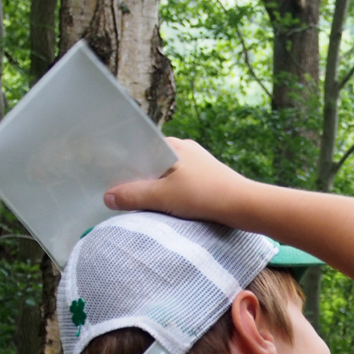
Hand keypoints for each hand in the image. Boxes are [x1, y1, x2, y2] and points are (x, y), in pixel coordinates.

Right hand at [104, 138, 254, 227]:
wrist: (245, 206)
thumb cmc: (204, 195)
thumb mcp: (163, 197)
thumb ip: (133, 196)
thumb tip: (107, 197)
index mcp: (172, 144)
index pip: (139, 150)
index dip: (123, 164)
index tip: (108, 179)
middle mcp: (185, 150)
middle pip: (152, 164)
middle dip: (138, 180)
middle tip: (121, 196)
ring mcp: (198, 165)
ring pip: (167, 177)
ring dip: (156, 190)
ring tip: (142, 205)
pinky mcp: (208, 180)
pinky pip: (182, 186)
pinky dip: (172, 196)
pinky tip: (168, 209)